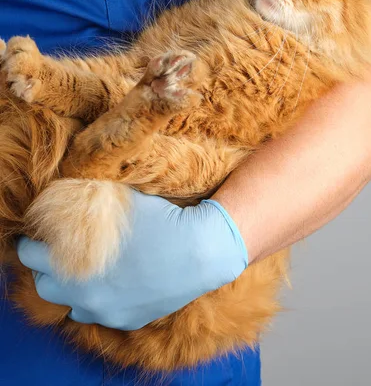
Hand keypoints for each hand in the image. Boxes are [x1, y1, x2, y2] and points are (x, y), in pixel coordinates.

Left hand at [17, 192, 247, 330]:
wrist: (202, 249)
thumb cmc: (162, 218)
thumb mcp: (120, 201)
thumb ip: (89, 199)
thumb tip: (71, 188)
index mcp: (73, 262)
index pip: (31, 253)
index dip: (39, 237)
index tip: (50, 228)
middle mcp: (83, 294)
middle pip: (44, 283)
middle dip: (50, 264)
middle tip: (64, 247)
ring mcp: (105, 311)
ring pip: (70, 304)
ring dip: (72, 286)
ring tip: (87, 267)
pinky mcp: (126, 320)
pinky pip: (99, 313)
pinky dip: (99, 299)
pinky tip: (114, 282)